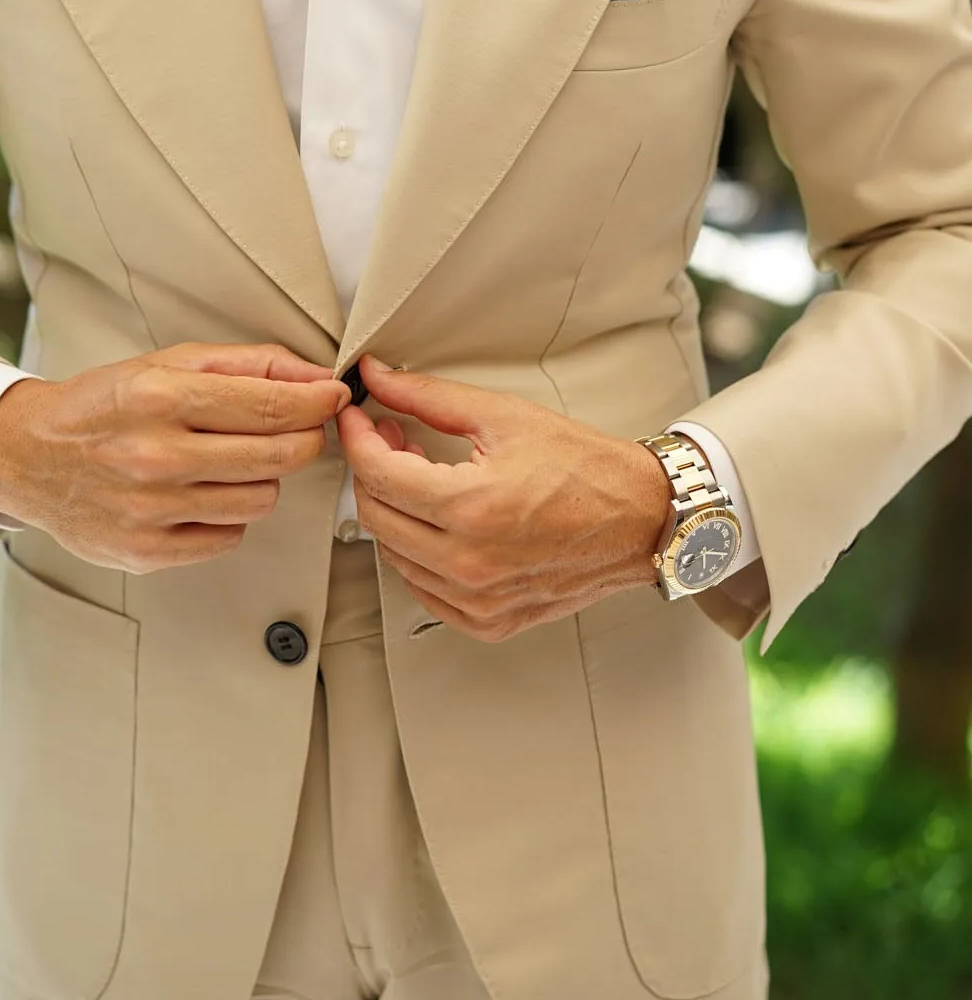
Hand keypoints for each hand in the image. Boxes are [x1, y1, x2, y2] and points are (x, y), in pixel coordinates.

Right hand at [0, 342, 350, 572]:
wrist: (27, 457)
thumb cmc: (103, 405)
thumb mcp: (166, 363)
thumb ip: (246, 365)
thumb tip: (315, 376)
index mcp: (159, 397)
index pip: (272, 406)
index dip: (318, 402)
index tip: (334, 396)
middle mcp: (154, 455)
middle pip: (279, 455)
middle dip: (302, 438)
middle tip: (292, 428)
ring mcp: (150, 509)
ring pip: (262, 499)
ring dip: (262, 478)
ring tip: (229, 461)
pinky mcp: (147, 552)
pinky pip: (230, 536)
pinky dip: (228, 514)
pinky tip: (200, 494)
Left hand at [336, 354, 671, 641]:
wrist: (642, 520)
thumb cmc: (587, 470)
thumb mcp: (504, 416)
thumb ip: (430, 397)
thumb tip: (379, 378)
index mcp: (470, 509)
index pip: (377, 474)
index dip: (357, 440)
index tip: (358, 420)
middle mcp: (469, 563)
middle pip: (376, 516)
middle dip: (373, 471)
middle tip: (392, 441)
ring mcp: (477, 599)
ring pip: (394, 556)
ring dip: (395, 513)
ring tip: (421, 478)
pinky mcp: (488, 621)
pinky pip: (424, 590)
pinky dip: (419, 555)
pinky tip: (439, 524)